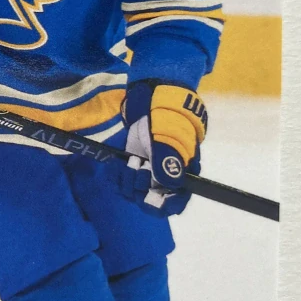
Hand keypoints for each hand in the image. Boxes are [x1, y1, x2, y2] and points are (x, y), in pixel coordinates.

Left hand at [119, 81, 206, 214]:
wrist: (150, 96)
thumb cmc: (165, 114)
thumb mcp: (168, 135)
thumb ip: (168, 160)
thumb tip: (173, 186)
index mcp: (183, 171)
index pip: (177, 202)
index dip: (164, 204)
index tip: (150, 197)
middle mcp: (166, 175)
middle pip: (152, 199)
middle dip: (141, 188)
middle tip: (138, 167)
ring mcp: (148, 170)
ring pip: (135, 192)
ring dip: (127, 182)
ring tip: (128, 163)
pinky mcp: (133, 164)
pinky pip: (123, 183)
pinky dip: (117, 177)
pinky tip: (117, 165)